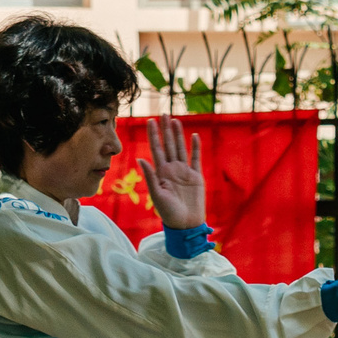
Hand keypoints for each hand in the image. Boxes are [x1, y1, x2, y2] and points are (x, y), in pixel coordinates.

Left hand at [136, 117, 207, 231]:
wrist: (186, 224)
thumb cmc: (168, 213)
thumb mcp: (157, 195)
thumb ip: (150, 176)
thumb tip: (141, 159)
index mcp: (160, 173)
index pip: (156, 149)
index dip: (153, 135)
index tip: (150, 121)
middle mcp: (171, 169)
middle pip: (168, 145)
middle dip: (166, 130)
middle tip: (164, 114)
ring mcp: (184, 172)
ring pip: (180, 148)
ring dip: (178, 134)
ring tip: (175, 120)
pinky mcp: (196, 176)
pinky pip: (195, 159)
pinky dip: (195, 147)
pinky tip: (193, 136)